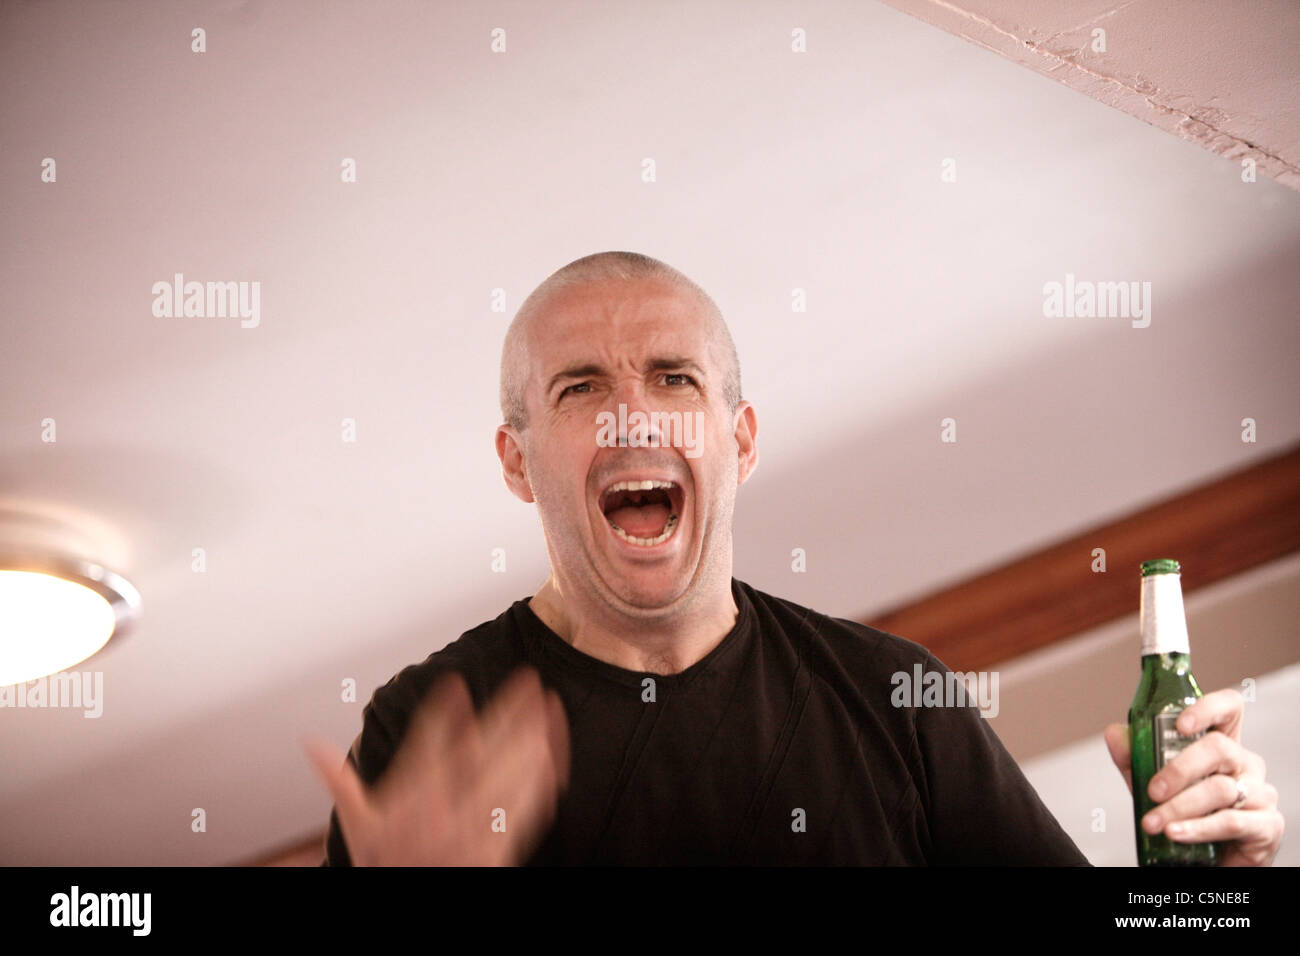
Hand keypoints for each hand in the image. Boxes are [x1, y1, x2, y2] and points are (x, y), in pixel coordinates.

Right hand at [304, 666, 569, 865]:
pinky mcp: (501, 844)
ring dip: (536, 737)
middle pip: (485, 753)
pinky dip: (544, 776)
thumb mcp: (358, 828)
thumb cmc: (388, 863)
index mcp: (414, 800)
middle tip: (527, 679)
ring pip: (514, 775)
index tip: (453, 682)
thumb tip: (310, 744)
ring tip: (551, 704)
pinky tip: (554, 752)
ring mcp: (478, 826)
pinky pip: (529, 806)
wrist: (413, 903)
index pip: (428, 746)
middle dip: (510, 713)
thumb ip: (340, 782)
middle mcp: (449, 810)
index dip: (441, 713)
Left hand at [1104, 688, 1282, 865]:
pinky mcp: (1267, 825)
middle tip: (1152, 790)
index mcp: (1222, 743)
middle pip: (1219, 748)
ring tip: (1153, 822)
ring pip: (1221, 789)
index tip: (1179, 724)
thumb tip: (1115, 733)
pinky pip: (1231, 822)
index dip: (1208, 708)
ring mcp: (1260, 793)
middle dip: (1179, 769)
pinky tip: (1176, 833)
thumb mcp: (1152, 781)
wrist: (1206, 858)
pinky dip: (1198, 828)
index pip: (1229, 708)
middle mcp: (1245, 763)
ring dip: (1180, 806)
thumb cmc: (1185, 812)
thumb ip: (1134, 758)